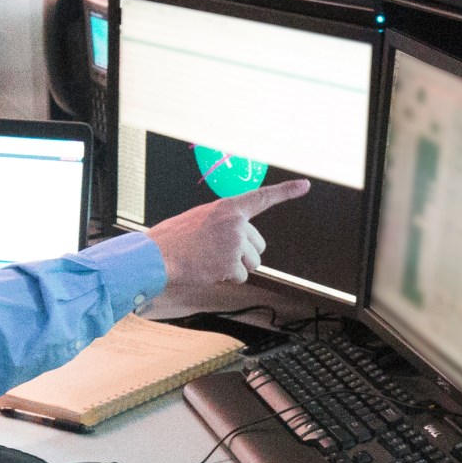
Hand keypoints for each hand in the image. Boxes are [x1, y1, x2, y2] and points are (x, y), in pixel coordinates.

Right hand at [147, 179, 309, 285]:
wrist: (156, 256)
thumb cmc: (174, 239)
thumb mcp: (201, 219)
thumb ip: (224, 224)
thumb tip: (241, 240)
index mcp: (227, 208)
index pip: (261, 197)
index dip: (286, 191)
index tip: (305, 184)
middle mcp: (235, 223)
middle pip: (258, 245)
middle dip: (243, 254)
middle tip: (216, 252)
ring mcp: (234, 243)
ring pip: (251, 263)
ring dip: (234, 267)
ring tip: (210, 260)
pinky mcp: (231, 263)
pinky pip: (240, 277)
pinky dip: (226, 278)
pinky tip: (208, 270)